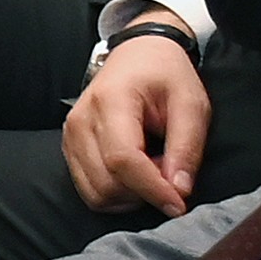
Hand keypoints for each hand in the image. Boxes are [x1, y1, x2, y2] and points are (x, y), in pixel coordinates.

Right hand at [64, 30, 213, 214]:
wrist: (139, 54)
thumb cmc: (166, 75)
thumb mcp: (191, 103)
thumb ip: (187, 147)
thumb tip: (178, 190)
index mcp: (111, 101)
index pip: (122, 159)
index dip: (151, 188)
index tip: (178, 205)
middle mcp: (81, 120)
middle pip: (106, 183)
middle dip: (143, 191)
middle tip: (169, 170)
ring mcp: (71, 136)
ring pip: (96, 193)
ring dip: (130, 194)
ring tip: (153, 168)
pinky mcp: (70, 148)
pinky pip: (90, 189)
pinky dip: (117, 191)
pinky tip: (136, 171)